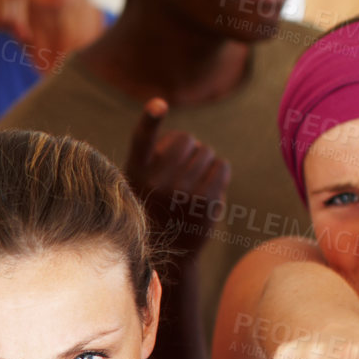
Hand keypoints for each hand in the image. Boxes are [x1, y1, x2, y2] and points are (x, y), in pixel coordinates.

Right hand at [125, 99, 230, 268]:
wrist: (171, 254)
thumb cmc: (155, 210)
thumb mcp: (141, 185)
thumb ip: (155, 160)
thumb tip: (190, 142)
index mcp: (136, 174)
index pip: (141, 141)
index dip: (150, 119)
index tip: (159, 104)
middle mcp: (158, 182)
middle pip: (187, 140)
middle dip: (189, 150)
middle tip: (181, 172)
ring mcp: (184, 192)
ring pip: (207, 153)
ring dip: (203, 163)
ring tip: (191, 185)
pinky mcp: (207, 201)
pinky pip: (222, 167)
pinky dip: (218, 173)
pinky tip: (207, 189)